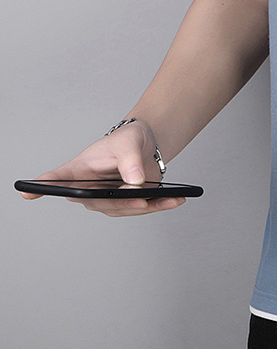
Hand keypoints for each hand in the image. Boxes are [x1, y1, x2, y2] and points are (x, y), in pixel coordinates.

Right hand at [17, 119, 184, 216]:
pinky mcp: (127, 203)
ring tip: (171, 199)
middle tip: (140, 200)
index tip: (27, 192)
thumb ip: (129, 160)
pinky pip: (142, 207)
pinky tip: (177, 200)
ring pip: (123, 209)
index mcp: (79, 170)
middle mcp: (89, 189)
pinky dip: (160, 205)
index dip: (42, 186)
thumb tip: (134, 181)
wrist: (148, 143)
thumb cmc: (128, 138)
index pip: (57, 178)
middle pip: (97, 201)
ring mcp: (107, 199)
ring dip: (147, 206)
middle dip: (121, 203)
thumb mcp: (128, 141)